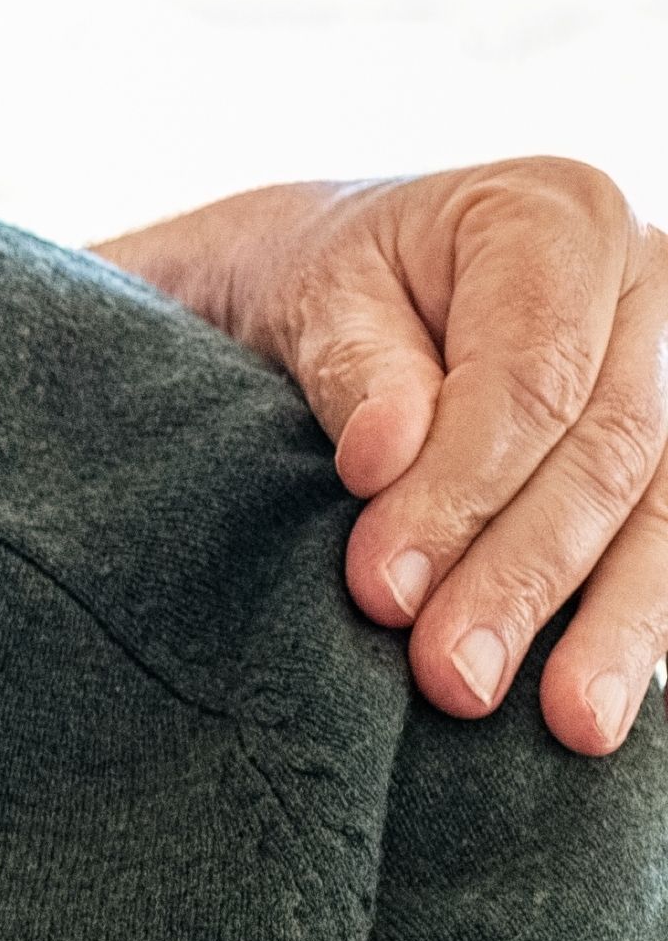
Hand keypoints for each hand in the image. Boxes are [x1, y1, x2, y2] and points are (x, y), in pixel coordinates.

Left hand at [101, 162, 667, 753]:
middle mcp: (653, 281)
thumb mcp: (308, 299)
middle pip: (610, 449)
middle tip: (452, 678)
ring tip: (570, 723)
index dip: (460, 492)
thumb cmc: (326, 289)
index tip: (381, 588)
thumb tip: (385, 454)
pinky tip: (614, 696)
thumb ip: (354, 370)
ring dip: (616, 624)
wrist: (351, 287)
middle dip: (527, 576)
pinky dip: (647, 616)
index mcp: (558, 216)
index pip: (529, 377)